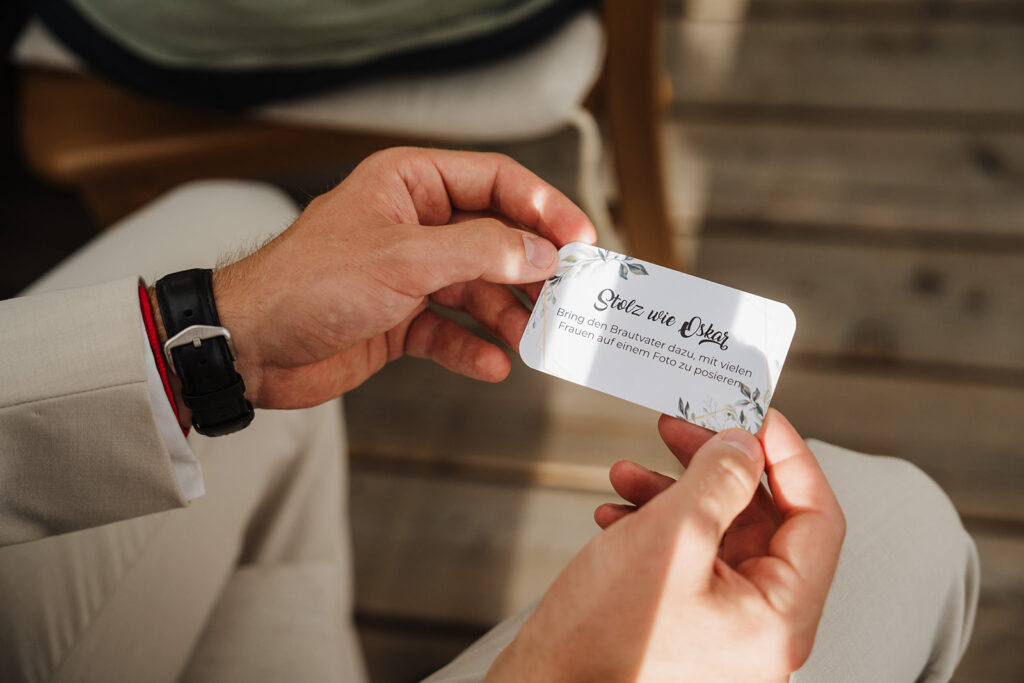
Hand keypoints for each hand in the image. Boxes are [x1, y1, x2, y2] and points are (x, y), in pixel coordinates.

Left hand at [154, 147, 595, 419]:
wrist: (250, 346)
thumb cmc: (309, 283)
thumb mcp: (404, 259)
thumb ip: (479, 252)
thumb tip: (541, 252)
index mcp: (411, 184)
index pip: (497, 182)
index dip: (545, 208)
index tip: (581, 242)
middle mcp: (415, 225)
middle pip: (496, 239)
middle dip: (532, 270)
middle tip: (569, 296)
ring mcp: (409, 275)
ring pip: (478, 289)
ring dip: (508, 314)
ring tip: (534, 339)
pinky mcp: (400, 320)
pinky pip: (451, 331)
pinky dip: (474, 347)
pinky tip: (494, 364)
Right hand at [488, 410, 844, 682]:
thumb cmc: (605, 639)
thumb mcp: (670, 537)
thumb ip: (719, 480)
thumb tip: (745, 446)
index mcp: (781, 616)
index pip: (817, 519)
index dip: (789, 458)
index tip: (759, 417)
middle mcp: (762, 626)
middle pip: (761, 522)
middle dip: (716, 469)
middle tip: (685, 430)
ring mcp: (726, 626)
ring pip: (718, 534)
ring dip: (674, 493)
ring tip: (628, 471)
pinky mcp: (689, 622)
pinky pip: (688, 558)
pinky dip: (656, 525)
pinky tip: (618, 511)